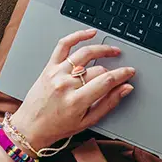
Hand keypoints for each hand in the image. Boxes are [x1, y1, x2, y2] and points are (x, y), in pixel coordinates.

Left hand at [9, 28, 135, 147]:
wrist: (30, 127)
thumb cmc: (57, 127)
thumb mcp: (87, 121)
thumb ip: (109, 103)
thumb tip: (125, 89)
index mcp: (76, 101)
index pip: (106, 81)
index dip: (122, 74)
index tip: (130, 72)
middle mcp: (65, 84)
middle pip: (97, 69)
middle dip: (112, 70)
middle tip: (120, 72)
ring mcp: (56, 73)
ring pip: (84, 54)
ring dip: (102, 49)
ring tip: (112, 51)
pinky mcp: (49, 67)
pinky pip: (63, 45)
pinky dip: (77, 35)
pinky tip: (90, 34)